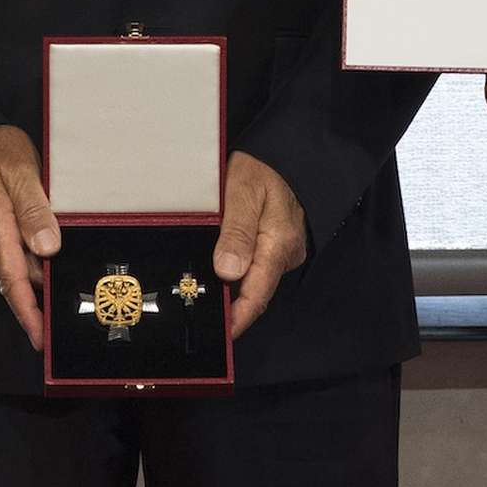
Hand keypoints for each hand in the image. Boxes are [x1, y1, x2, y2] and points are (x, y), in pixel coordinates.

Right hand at [0, 124, 59, 347]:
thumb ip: (34, 209)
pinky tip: (52, 259)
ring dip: (41, 273)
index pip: (13, 280)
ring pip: (18, 268)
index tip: (42, 339)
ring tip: (70, 280)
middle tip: (78, 299)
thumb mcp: (21, 171)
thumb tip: (48, 249)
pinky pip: (13, 256)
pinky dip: (33, 261)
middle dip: (45, 290)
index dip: (29, 313)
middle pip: (21, 278)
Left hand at [212, 151, 307, 341]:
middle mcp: (285, 254)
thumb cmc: (265, 167)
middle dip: (229, 306)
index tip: (218, 335)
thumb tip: (227, 272)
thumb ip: (236, 232)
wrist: (289, 152)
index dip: (237, 319)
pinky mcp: (277, 244)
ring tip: (201, 294)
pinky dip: (237, 272)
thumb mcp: (243, 192)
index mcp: (278, 245)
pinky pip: (257, 265)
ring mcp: (283, 250)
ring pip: (254, 279)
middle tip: (198, 313)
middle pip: (255, 291)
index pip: (257, 295)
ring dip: (231, 288)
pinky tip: (217, 270)